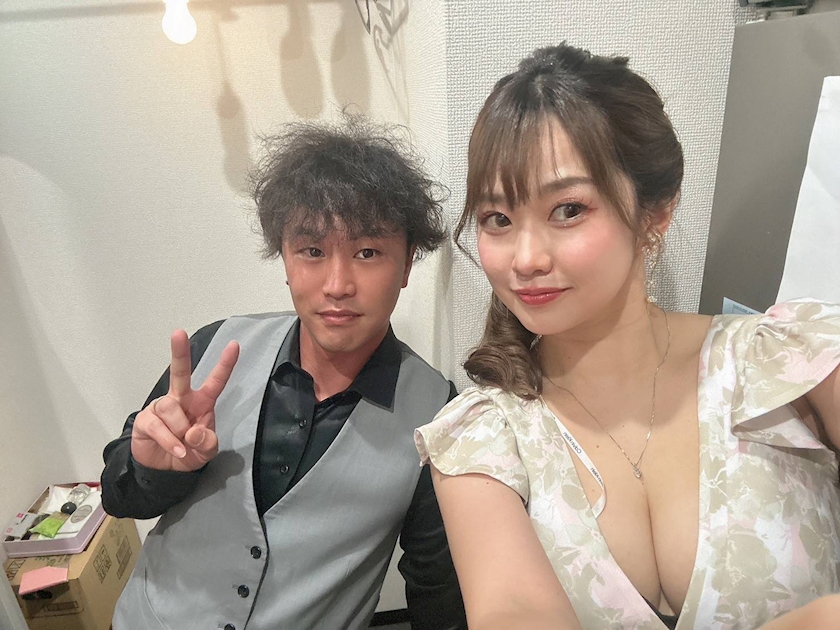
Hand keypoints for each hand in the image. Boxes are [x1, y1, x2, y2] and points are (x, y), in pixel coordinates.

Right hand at [131, 330, 239, 471]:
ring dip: (179, 430)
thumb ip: (207, 442)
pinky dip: (169, 440)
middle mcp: (181, 399)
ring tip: (183, 445)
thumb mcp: (207, 451)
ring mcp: (162, 408)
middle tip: (178, 332)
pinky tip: (177, 448)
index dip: (225, 365)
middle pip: (180, 372)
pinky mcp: (146, 420)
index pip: (215, 381)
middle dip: (179, 352)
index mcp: (201, 402)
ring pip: (170, 409)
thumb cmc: (190, 451)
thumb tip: (193, 431)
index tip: (234, 345)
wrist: (164, 469)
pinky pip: (158, 426)